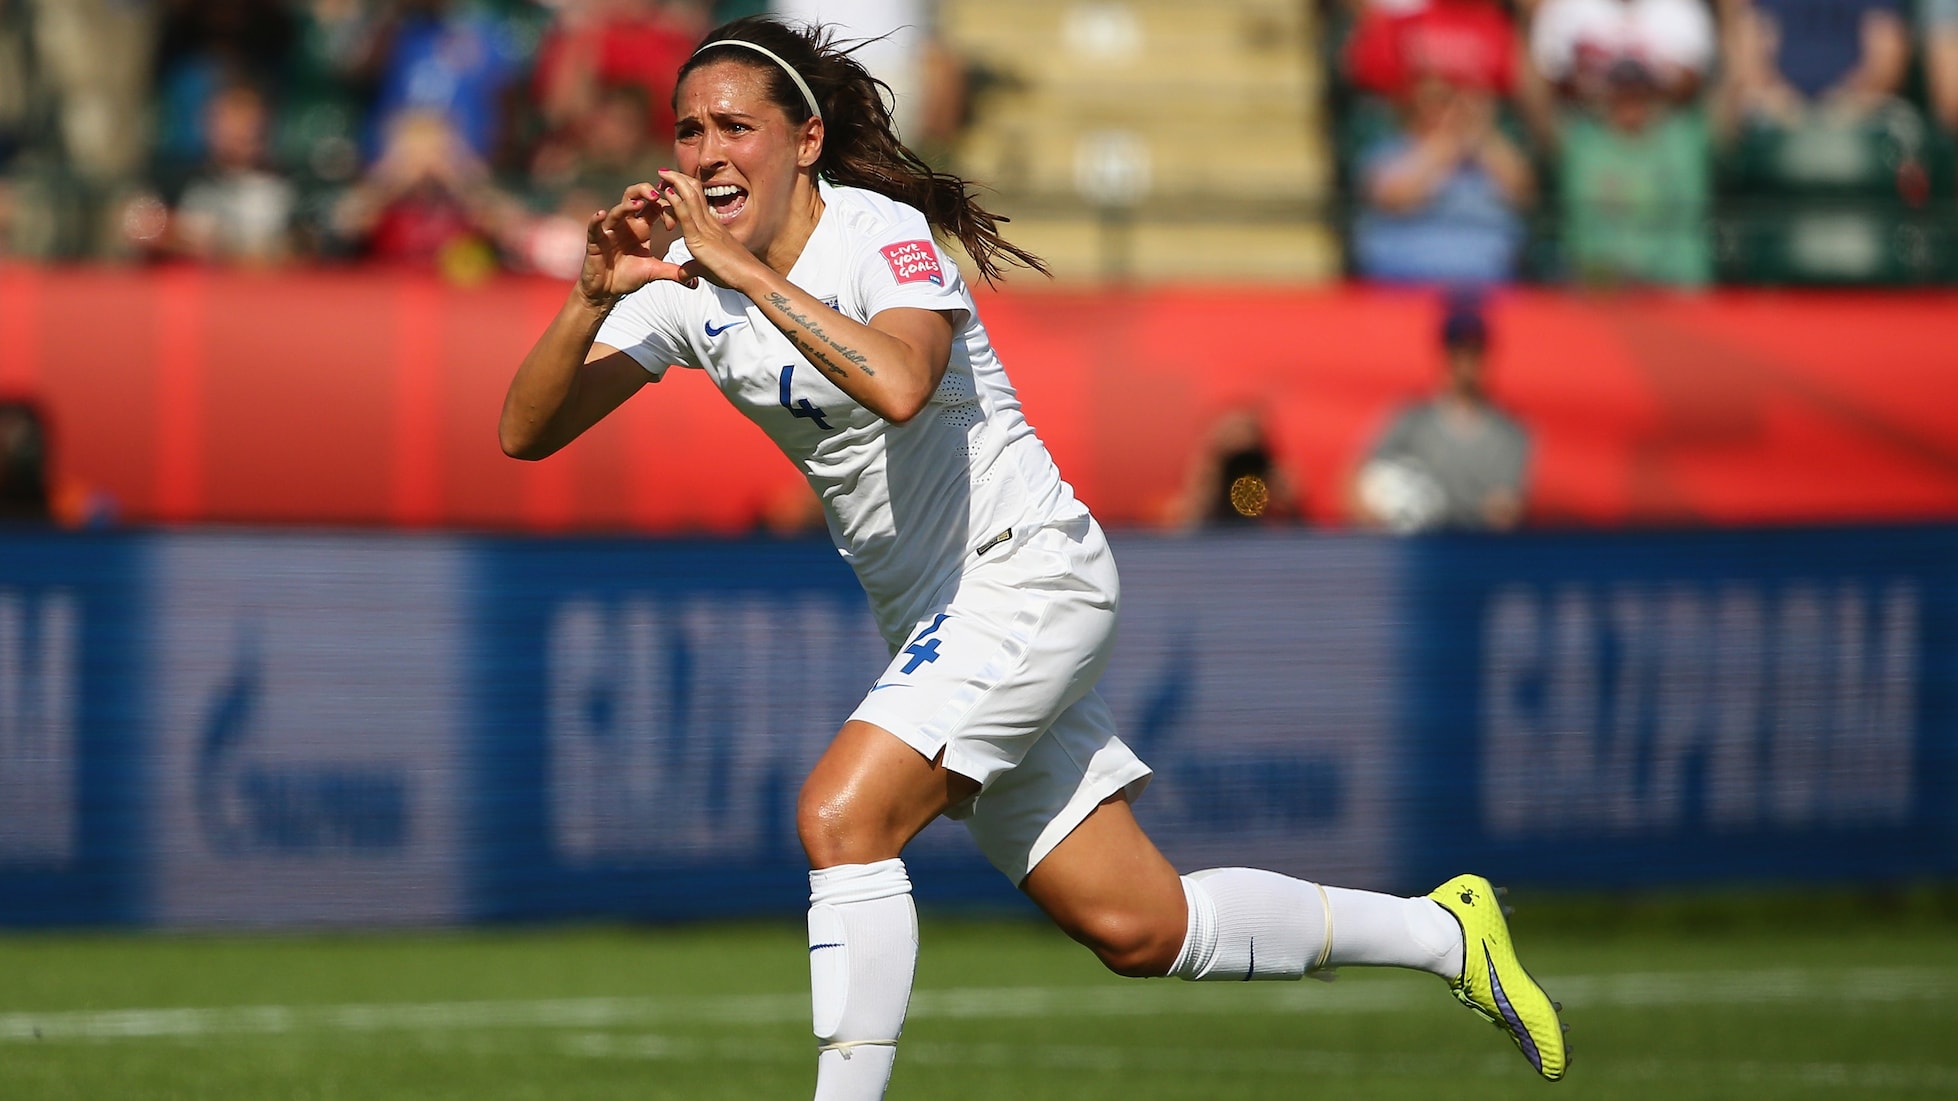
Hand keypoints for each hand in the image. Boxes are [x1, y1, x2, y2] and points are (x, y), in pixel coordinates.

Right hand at [576, 181, 691, 306]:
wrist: (607, 291)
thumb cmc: (628, 277)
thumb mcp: (654, 272)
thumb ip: (673, 272)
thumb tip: (695, 282)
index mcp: (641, 227)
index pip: (654, 207)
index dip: (665, 209)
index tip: (673, 226)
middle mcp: (626, 224)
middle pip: (634, 196)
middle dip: (645, 191)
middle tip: (657, 195)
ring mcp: (610, 230)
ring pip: (618, 210)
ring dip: (627, 205)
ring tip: (638, 204)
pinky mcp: (596, 241)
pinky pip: (594, 227)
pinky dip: (597, 220)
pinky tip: (601, 214)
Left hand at [652, 168, 762, 290]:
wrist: (750, 277)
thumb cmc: (734, 274)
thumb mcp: (707, 269)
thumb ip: (693, 269)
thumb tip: (685, 275)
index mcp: (711, 226)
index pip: (696, 199)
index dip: (683, 188)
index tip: (669, 184)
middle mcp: (709, 223)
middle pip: (693, 190)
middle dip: (677, 178)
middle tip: (663, 174)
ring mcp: (706, 228)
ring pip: (690, 196)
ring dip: (675, 182)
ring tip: (662, 173)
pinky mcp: (700, 238)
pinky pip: (687, 214)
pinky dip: (675, 200)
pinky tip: (667, 191)